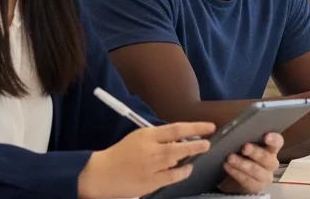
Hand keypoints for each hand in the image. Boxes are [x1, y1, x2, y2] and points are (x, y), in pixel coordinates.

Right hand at [77, 121, 214, 198]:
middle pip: (178, 145)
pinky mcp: (149, 182)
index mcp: (147, 135)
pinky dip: (182, 173)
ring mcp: (150, 167)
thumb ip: (159, 137)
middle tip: (207, 143)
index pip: (176, 128)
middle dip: (196, 144)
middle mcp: (150, 150)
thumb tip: (182, 137)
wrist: (100, 173)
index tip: (209, 127)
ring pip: (175, 160)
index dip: (196, 127)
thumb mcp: (139, 138)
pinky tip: (188, 169)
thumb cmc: (120, 154)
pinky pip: (171, 177)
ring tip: (200, 151)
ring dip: (190, 155)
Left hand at [215, 132, 284, 194]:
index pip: (277, 142)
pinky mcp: (256, 187)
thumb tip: (231, 126)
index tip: (265, 136)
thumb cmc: (240, 157)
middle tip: (244, 147)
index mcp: (270, 149)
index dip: (273, 139)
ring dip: (242, 164)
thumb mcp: (241, 145)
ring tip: (230, 158)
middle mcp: (271, 163)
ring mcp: (265, 176)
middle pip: (267, 157)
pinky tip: (228, 167)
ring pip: (256, 170)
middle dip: (255, 152)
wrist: (233, 179)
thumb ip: (241, 136)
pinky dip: (236, 173)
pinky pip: (247, 180)